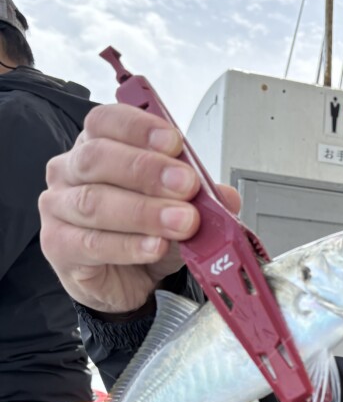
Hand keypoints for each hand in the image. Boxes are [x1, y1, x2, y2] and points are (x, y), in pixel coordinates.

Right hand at [40, 103, 240, 314]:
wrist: (126, 280)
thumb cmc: (144, 231)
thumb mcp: (178, 207)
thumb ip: (201, 196)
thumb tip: (225, 196)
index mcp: (97, 145)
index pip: (107, 122)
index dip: (140, 128)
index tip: (175, 142)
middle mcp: (71, 171)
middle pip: (99, 158)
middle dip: (148, 170)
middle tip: (186, 185)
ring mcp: (58, 208)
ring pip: (95, 202)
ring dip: (145, 212)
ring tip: (181, 222)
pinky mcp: (58, 246)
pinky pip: (90, 243)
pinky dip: (129, 245)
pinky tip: (154, 246)